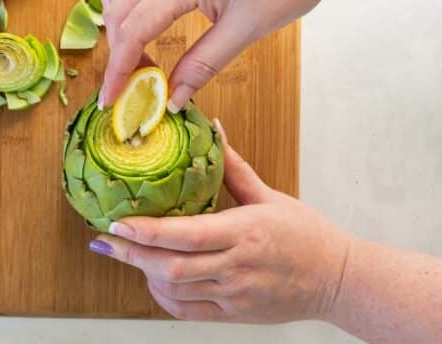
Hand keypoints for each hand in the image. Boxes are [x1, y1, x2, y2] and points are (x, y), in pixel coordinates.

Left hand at [89, 121, 350, 323]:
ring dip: (144, 273)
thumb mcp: (270, 195)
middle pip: (173, 267)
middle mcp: (237, 265)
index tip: (117, 221)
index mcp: (245, 231)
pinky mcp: (236, 313)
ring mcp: (236, 294)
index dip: (148, 231)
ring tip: (125, 252)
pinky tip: (153, 279)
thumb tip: (212, 128)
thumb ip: (233, 165)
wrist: (337, 279)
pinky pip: (189, 311)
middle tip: (104, 240)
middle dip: (132, 254)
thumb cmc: (305, 234)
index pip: (187, 235)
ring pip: (177, 291)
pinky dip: (165, 296)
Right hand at [100, 0, 341, 109]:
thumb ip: (202, 64)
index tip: (112, 97)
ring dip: (114, 9)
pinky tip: (143, 2)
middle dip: (116, 49)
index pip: (132, 30)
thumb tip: (173, 97)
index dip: (117, 69)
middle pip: (118, 8)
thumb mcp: (246, 30)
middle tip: (132, 80)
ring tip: (131, 39)